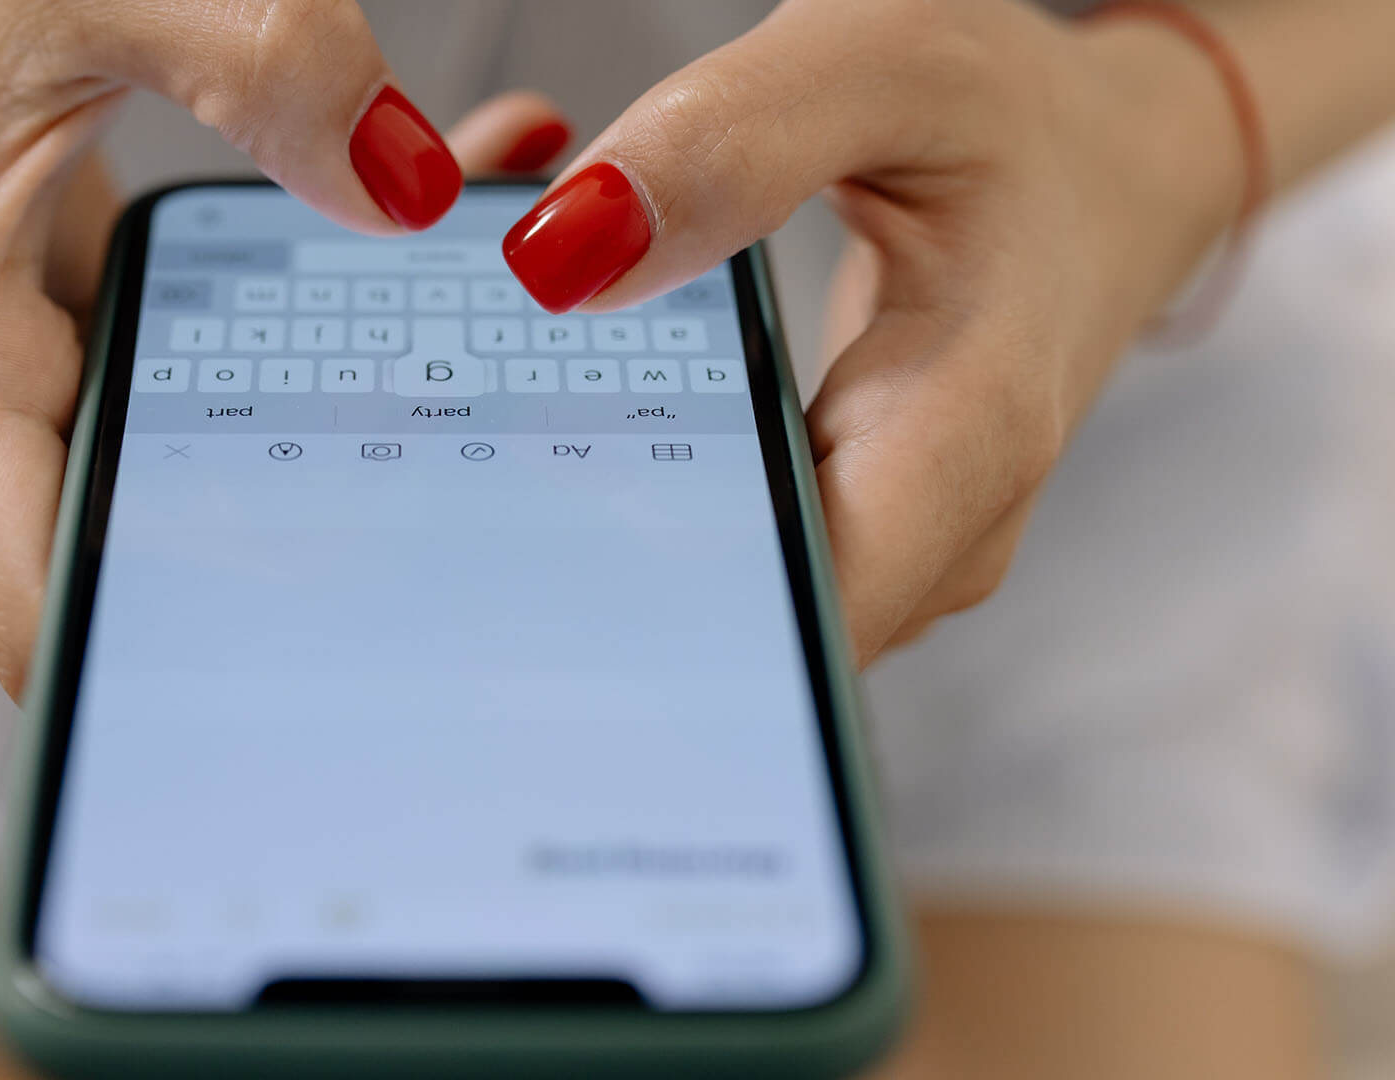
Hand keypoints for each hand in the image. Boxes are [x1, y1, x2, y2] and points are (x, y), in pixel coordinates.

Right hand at [0, 0, 568, 692]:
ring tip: (480, 397)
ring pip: (169, 513)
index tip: (348, 705)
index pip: (47, 627)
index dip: (180, 696)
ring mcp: (1, 429)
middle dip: (312, 559)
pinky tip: (390, 334)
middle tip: (491, 512)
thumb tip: (416, 189)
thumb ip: (255, 62)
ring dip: (315, 464)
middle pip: (141, 585)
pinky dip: (274, 404)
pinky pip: (169, 446)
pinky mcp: (49, 397)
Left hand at [501, 0, 1245, 663]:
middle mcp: (942, 529)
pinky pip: (740, 559)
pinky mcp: (863, 533)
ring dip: (611, 542)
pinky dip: (652, 506)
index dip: (662, 630)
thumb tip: (561, 258)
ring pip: (732, 610)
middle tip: (461, 490)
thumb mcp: (882, 67)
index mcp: (966, 428)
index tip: (518, 578)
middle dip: (595, 575)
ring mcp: (903, 547)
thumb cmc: (1010, 116)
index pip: (809, 618)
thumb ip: (731, 142)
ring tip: (501, 451)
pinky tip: (579, 444)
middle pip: (746, 636)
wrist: (1104, 170)